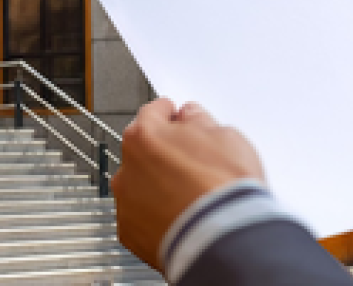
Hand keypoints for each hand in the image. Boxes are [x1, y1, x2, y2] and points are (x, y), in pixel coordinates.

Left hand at [112, 98, 263, 271]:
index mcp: (145, 135)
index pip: (152, 113)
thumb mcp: (226, 137)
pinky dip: (155, 216)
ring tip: (187, 197)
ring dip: (156, 187)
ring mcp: (126, 201)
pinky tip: (179, 217)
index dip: (169, 115)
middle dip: (162, 154)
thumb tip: (191, 116)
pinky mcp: (129, 233)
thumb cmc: (225, 188)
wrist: (224, 239)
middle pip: (143, 151)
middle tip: (190, 164)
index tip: (175, 117)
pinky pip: (140, 217)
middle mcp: (127, 166)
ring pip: (139, 185)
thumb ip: (199, 121)